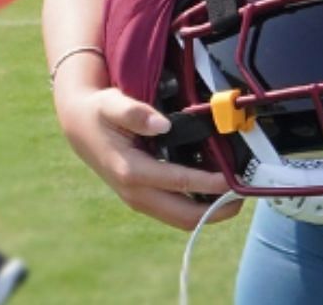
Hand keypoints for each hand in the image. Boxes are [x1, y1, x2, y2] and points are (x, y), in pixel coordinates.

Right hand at [55, 83, 239, 229]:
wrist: (79, 124)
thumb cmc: (98, 113)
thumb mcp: (111, 104)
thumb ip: (135, 112)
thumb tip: (163, 124)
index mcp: (131, 170)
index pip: (180, 183)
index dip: (210, 184)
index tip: (234, 180)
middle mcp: (135, 192)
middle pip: (183, 216)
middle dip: (217, 210)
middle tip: (243, 195)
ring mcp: (139, 198)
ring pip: (180, 218)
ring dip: (209, 212)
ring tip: (235, 195)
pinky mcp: (143, 197)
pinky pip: (174, 211)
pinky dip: (197, 205)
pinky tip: (215, 191)